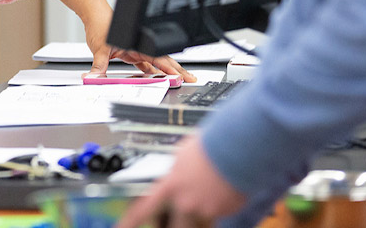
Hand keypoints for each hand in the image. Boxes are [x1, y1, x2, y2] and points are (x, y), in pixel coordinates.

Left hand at [83, 8, 195, 82]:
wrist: (95, 13)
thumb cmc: (101, 23)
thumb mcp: (99, 48)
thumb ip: (99, 66)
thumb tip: (95, 78)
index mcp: (137, 45)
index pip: (158, 58)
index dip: (171, 68)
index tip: (181, 75)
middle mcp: (139, 47)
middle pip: (162, 60)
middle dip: (177, 70)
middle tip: (190, 78)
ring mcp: (136, 50)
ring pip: (155, 63)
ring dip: (165, 72)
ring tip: (177, 80)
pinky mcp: (130, 52)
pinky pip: (144, 64)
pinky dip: (151, 71)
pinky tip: (156, 78)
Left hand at [116, 135, 244, 227]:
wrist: (237, 147)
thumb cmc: (208, 145)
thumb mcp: (182, 155)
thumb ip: (176, 173)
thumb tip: (176, 176)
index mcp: (170, 186)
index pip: (142, 209)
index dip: (128, 222)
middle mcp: (185, 203)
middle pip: (173, 227)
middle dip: (173, 224)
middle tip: (177, 217)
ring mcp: (206, 210)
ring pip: (198, 223)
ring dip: (198, 215)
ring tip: (207, 194)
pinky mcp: (225, 212)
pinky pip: (218, 213)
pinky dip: (219, 204)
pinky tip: (223, 187)